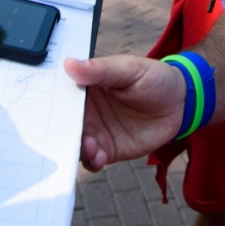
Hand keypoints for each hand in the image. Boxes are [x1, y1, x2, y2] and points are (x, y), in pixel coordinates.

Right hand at [63, 55, 186, 169]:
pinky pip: (93, 160)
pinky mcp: (109, 150)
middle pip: (64, 123)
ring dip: (75, 147)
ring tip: (87, 144)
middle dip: (58, 130)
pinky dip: (91, 161)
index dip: (52, 102)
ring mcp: (97, 132)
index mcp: (86, 87)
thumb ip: (100, 69)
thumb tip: (71, 64)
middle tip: (61, 133)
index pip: (62, 95)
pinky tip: (98, 156)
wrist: (180, 102)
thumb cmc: (154, 78)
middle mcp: (87, 112)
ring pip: (75, 144)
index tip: (44, 108)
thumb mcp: (129, 68)